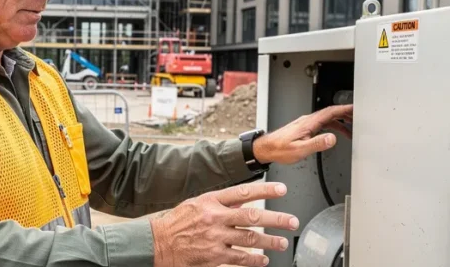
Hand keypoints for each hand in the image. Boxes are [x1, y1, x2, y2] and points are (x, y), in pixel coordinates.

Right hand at [150, 182, 298, 266]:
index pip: (243, 192)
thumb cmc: (176, 224)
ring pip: (251, 238)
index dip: (265, 190)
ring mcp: (215, 238)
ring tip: (282, 242)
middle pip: (253, 216)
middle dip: (276, 219)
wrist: (157, 244)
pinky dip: (255, 260)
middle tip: (292, 221)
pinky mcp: (214, 256)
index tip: (282, 190)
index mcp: (210, 201)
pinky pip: (240, 258)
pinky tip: (263, 260)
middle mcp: (215, 217)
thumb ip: (220, 203)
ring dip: (270, 241)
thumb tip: (244, 200)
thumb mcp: (196, 205)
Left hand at [253, 105, 352, 164]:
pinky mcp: (303, 128)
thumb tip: (332, 138)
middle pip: (331, 112)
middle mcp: (307, 121)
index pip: (331, 111)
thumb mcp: (300, 149)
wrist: (266, 149)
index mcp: (308, 123)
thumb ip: (317, 144)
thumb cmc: (279, 149)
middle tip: (359, 117)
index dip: (345, 109)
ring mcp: (305, 124)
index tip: (357, 108)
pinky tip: (335, 134)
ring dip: (340, 121)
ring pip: (327, 118)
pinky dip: (332, 127)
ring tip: (352, 129)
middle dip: (346, 113)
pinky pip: (322, 124)